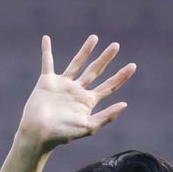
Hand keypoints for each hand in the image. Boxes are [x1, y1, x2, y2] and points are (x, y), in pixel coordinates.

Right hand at [18, 35, 136, 151]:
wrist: (39, 133)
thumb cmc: (63, 134)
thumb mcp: (89, 126)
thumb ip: (107, 116)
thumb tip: (125, 104)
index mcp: (88, 102)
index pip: (109, 86)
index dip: (121, 77)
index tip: (133, 66)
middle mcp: (77, 91)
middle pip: (95, 71)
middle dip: (106, 58)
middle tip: (116, 45)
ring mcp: (63, 85)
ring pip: (77, 63)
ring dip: (86, 50)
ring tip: (95, 38)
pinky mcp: (47, 81)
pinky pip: (47, 62)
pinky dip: (46, 51)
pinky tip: (46, 39)